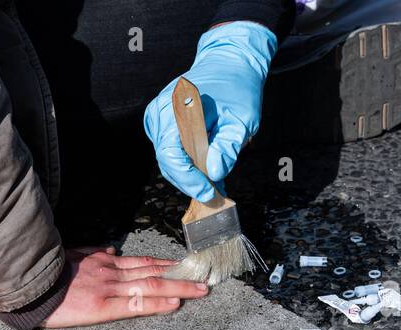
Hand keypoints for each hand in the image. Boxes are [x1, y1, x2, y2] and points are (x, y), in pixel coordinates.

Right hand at [40, 247, 209, 327]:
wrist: (24, 285)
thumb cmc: (42, 273)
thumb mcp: (69, 256)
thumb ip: (90, 254)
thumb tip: (109, 250)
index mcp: (102, 262)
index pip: (141, 262)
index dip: (165, 265)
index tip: (184, 266)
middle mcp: (109, 272)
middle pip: (153, 272)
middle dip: (181, 276)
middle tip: (204, 278)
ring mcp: (107, 288)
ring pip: (150, 285)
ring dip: (178, 288)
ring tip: (200, 291)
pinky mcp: (99, 305)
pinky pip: (134, 304)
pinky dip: (156, 303)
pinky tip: (174, 304)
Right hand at [143, 21, 276, 202]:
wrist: (230, 64)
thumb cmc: (238, 89)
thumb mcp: (242, 119)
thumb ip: (228, 146)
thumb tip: (216, 172)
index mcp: (178, 108)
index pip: (171, 155)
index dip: (188, 179)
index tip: (208, 192)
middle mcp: (160, 112)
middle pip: (167, 161)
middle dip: (190, 181)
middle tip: (214, 194)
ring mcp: (157, 117)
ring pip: (168, 160)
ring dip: (189, 175)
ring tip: (214, 184)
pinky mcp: (160, 123)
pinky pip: (170, 151)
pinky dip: (186, 164)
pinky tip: (205, 169)